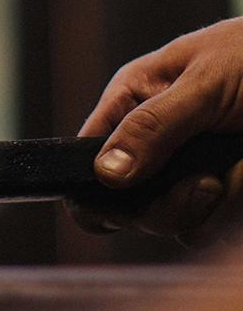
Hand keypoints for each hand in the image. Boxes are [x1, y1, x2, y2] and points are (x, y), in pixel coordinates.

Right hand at [71, 18, 242, 244]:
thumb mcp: (206, 81)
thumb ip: (154, 125)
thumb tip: (104, 173)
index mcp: (132, 105)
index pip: (85, 160)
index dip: (93, 189)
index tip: (124, 203)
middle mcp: (153, 144)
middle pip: (128, 207)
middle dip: (170, 205)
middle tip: (211, 185)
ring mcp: (189, 174)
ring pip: (175, 224)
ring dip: (215, 210)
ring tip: (242, 171)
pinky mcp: (226, 198)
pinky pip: (214, 228)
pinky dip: (237, 212)